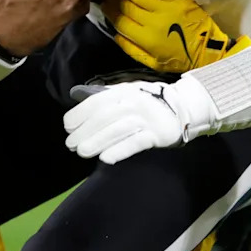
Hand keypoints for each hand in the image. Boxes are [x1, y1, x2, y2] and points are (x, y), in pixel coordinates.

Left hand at [63, 76, 216, 163]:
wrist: (182, 108)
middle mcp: (134, 102)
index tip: (68, 127)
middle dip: (85, 131)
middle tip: (70, 144)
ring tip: (82, 152)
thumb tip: (77, 96)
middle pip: (105, 117)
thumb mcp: (127, 92)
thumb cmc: (148, 102)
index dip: (80, 114)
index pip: (97, 102)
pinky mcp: (157, 134)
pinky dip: (120, 150)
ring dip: (97, 141)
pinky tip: (106, 158)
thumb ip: (105, 96)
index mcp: (123, 91)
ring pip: (118, 130)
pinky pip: (136, 143)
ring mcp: (147, 118)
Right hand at [102, 0, 235, 72]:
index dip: (109, 10)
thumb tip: (116, 33)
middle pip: (126, 3)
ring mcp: (166, 6)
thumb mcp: (152, 63)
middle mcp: (153, 19)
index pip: (120, 19)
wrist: (207, 49)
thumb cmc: (179, 59)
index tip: (102, 3)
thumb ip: (131, 49)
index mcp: (146, 38)